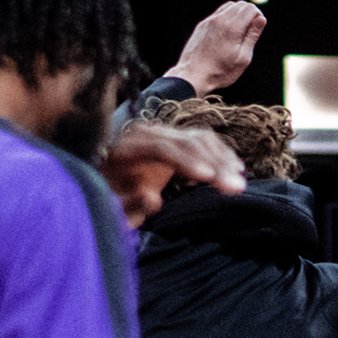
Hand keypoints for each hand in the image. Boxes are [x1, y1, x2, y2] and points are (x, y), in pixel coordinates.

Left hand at [101, 120, 244, 227]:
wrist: (99, 176)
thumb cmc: (105, 196)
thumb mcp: (109, 205)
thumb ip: (130, 204)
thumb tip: (153, 198)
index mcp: (126, 146)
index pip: (163, 148)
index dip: (187, 161)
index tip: (209, 177)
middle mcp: (146, 133)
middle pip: (187, 142)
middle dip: (214, 164)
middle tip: (235, 188)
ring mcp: (162, 133)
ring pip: (199, 139)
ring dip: (222, 161)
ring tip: (239, 184)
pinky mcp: (174, 137)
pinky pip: (202, 139)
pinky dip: (221, 153)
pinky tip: (235, 167)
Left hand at [168, 0, 266, 94]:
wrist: (193, 75)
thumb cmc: (220, 71)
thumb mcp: (243, 58)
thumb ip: (252, 36)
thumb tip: (261, 19)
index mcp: (233, 27)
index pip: (250, 8)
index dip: (258, 16)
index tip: (258, 28)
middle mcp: (220, 20)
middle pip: (240, 4)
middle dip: (249, 13)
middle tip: (250, 31)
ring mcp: (209, 21)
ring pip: (228, 6)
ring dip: (238, 14)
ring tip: (239, 32)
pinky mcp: (202, 25)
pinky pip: (218, 14)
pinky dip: (227, 17)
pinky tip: (227, 34)